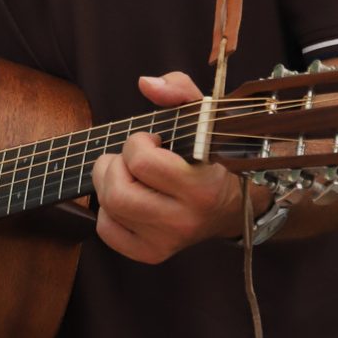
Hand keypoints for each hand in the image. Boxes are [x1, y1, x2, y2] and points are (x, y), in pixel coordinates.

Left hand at [91, 72, 252, 262]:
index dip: (138, 143)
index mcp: (201, 187)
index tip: (152, 140)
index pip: (143, 163)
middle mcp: (183, 220)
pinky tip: (127, 197)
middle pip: (118, 191)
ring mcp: (166, 242)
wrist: (230, 206)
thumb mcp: (204, 116)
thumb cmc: (212, 155)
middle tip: (130, 157)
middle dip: (114, 164)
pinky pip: (107, 231)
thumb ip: (178, 90)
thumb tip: (145, 83)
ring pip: (110, 209)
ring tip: (126, 173)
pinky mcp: (152, 254)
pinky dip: (107, 211)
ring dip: (108, 183)